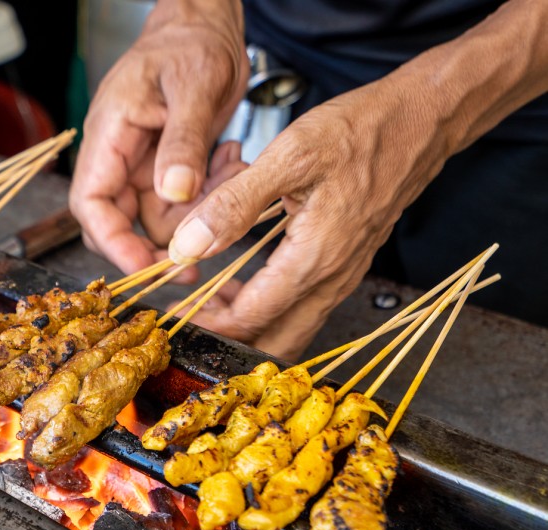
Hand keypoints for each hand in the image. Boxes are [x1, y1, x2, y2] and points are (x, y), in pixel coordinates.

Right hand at [69, 0, 247, 276]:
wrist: (206, 28)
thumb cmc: (189, 43)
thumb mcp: (193, 86)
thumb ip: (183, 141)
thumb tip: (174, 191)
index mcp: (109, 136)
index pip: (91, 203)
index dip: (111, 241)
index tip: (143, 266)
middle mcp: (120, 158)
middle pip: (119, 223)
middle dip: (157, 245)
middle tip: (197, 257)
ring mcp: (144, 168)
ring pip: (159, 219)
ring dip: (199, 212)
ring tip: (231, 168)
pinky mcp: (168, 170)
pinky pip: (184, 204)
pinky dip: (211, 194)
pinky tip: (231, 160)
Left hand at [168, 74, 455, 359]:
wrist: (422, 122)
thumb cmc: (360, 131)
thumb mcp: (288, 158)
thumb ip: (234, 206)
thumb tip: (186, 246)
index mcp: (314, 259)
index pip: (251, 319)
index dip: (207, 324)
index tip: (175, 318)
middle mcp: (332, 278)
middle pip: (273, 339)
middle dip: (227, 338)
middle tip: (188, 320)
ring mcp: (343, 275)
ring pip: (290, 326)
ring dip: (248, 324)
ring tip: (206, 304)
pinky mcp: (346, 265)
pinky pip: (303, 304)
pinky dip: (268, 306)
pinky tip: (241, 285)